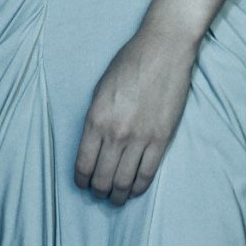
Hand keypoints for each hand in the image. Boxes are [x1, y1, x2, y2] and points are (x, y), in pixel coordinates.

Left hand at [74, 22, 196, 204]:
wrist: (164, 49)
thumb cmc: (130, 62)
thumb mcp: (100, 88)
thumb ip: (95, 119)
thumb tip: (94, 146)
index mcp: (95, 119)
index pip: (83, 165)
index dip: (82, 181)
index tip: (83, 184)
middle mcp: (115, 133)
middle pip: (102, 179)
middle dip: (99, 191)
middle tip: (100, 192)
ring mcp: (139, 138)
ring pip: (124, 182)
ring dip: (118, 195)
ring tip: (117, 196)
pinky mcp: (161, 139)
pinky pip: (147, 174)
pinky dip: (138, 188)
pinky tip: (134, 189)